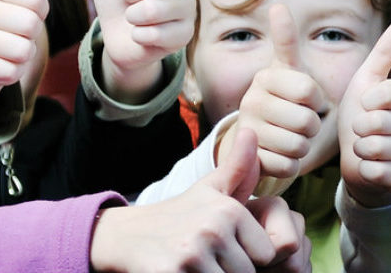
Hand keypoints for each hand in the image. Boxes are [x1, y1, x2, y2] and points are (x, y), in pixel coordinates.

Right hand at [0, 0, 47, 111]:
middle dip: (31, 34)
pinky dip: (12, 72)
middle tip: (16, 31)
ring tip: (7, 46)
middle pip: (29, 26)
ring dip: (22, 54)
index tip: (26, 9)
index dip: (41, 10)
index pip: (37, 0)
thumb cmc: (9, 10)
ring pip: (21, 51)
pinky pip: (10, 72)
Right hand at [90, 128, 308, 271]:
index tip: (227, 248)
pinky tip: (183, 272)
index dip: (248, 257)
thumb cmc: (177, 214)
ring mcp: (192, 254)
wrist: (124, 236)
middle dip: (231, 271)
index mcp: (229, 211)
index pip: (266, 254)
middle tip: (208, 258)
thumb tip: (251, 131)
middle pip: (248, 272)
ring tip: (197, 265)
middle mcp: (213, 230)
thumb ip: (238, 167)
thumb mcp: (209, 189)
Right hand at [224, 5, 326, 187]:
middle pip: (307, 122)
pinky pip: (288, 167)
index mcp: (266, 77)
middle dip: (312, 126)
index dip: (317, 100)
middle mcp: (251, 101)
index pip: (310, 92)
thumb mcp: (289, 69)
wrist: (257, 137)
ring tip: (292, 137)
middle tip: (301, 122)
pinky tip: (283, 155)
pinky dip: (293, 164)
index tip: (308, 99)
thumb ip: (286, 40)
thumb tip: (278, 6)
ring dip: (304, 146)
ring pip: (299, 146)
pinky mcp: (250, 160)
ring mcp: (248, 131)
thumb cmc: (285, 99)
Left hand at [339, 19, 390, 206]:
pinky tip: (372, 165)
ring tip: (367, 146)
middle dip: (360, 126)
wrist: (355, 157)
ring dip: (360, 147)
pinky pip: (376, 170)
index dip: (368, 99)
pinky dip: (364, 168)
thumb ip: (385, 53)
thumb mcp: (367, 80)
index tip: (368, 103)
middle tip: (366, 129)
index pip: (389, 92)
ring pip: (375, 147)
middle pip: (378, 122)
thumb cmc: (360, 116)